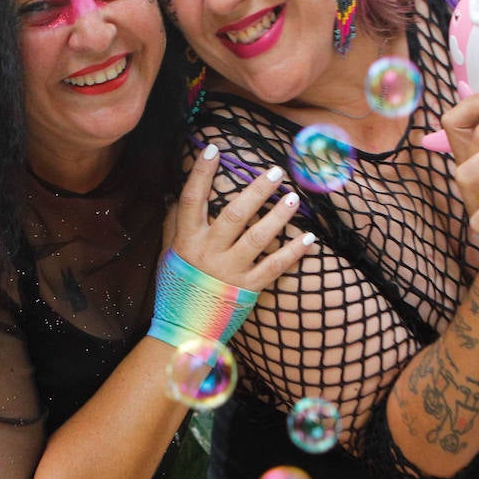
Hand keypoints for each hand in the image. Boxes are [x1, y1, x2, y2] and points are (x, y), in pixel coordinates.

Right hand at [168, 144, 314, 291]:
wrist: (185, 330)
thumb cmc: (176, 288)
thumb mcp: (168, 254)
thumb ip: (173, 224)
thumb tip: (173, 194)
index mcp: (188, 240)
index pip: (193, 199)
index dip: (201, 173)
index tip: (214, 148)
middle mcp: (209, 253)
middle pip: (234, 215)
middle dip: (256, 191)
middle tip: (276, 171)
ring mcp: (230, 271)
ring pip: (257, 238)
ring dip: (278, 217)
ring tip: (294, 198)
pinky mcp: (248, 288)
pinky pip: (274, 267)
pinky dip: (293, 253)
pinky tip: (310, 239)